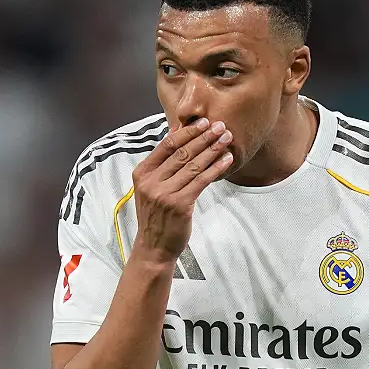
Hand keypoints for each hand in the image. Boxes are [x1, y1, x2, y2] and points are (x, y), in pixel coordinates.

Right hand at [130, 118, 232, 263]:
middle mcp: (151, 182)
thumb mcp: (151, 188)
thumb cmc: (156, 216)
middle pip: (182, 153)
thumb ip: (162, 166)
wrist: (154, 247)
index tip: (203, 122)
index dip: (187, 132)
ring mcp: (165, 193)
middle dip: (203, 137)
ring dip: (212, 149)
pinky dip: (215, 168)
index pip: (166, 145)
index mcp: (142, 173)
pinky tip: (226, 159)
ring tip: (226, 139)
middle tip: (220, 126)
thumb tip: (177, 135)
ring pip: (193, 165)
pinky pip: (201, 181)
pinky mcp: (180, 205)